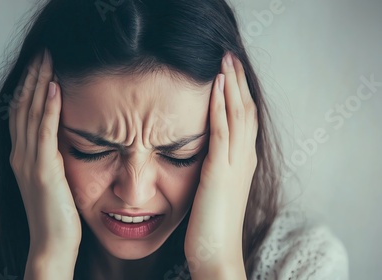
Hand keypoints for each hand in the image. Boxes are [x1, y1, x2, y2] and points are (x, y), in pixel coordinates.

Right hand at [9, 50, 81, 256]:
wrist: (50, 244)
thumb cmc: (55, 215)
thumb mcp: (51, 179)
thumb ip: (50, 156)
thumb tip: (61, 138)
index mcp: (22, 156)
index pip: (22, 113)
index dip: (29, 87)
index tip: (40, 66)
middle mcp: (20, 155)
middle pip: (23, 107)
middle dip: (33, 77)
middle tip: (43, 53)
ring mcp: (29, 162)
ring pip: (31, 114)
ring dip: (40, 84)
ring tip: (48, 60)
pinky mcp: (42, 170)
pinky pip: (44, 132)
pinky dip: (49, 108)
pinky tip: (55, 88)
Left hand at [184, 53, 256, 277]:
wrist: (217, 252)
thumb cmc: (213, 225)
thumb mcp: (215, 189)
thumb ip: (214, 167)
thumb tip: (204, 154)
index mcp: (242, 162)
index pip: (244, 119)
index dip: (238, 93)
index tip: (229, 71)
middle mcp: (243, 158)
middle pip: (245, 110)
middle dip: (238, 81)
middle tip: (230, 56)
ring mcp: (234, 163)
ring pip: (238, 115)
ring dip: (231, 85)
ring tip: (225, 61)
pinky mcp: (220, 170)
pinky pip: (222, 130)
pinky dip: (220, 105)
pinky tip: (216, 86)